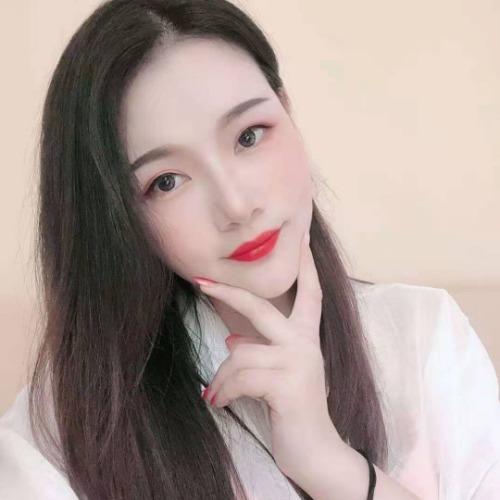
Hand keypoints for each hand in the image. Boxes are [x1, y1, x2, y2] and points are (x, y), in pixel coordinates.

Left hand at [193, 229, 343, 481]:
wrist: (316, 452)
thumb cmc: (293, 409)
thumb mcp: (279, 374)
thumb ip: (262, 351)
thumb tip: (232, 338)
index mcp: (307, 337)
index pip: (310, 293)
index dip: (305, 265)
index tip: (301, 237)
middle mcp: (306, 344)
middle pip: (261, 307)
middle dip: (229, 292)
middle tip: (201, 282)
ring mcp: (298, 362)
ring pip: (239, 353)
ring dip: (222, 377)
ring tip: (218, 394)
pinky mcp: (287, 385)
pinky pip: (239, 378)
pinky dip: (223, 392)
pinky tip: (220, 404)